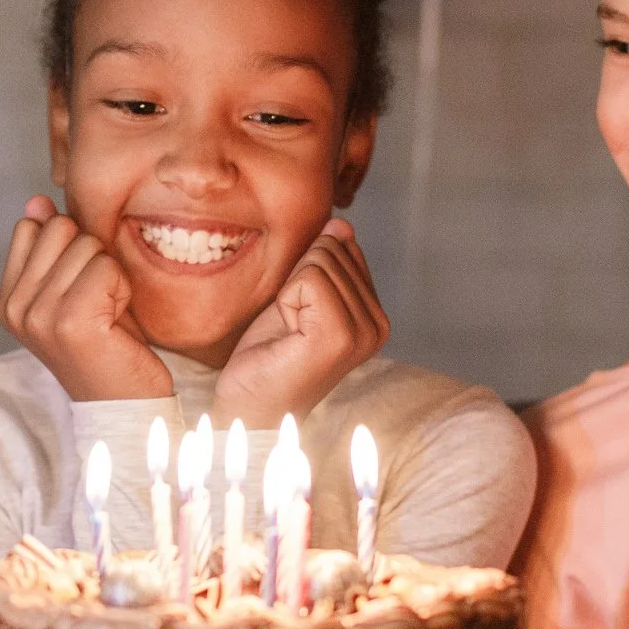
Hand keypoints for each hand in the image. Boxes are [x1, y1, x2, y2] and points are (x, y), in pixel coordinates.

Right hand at [0, 196, 173, 401]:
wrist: (125, 405)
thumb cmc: (106, 344)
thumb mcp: (71, 289)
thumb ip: (49, 247)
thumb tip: (36, 202)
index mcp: (8, 300)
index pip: (32, 227)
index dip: (68, 246)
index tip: (78, 288)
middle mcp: (16, 308)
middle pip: (60, 228)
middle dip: (91, 255)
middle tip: (97, 301)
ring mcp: (39, 316)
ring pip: (87, 245)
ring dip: (110, 274)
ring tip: (107, 313)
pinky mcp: (71, 323)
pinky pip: (106, 267)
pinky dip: (122, 289)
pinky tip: (117, 322)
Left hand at [212, 219, 388, 428]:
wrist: (250, 405)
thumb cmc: (269, 356)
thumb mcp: (299, 297)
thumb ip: (324, 262)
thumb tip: (341, 223)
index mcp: (376, 315)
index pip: (345, 247)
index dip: (308, 270)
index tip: (301, 313)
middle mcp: (378, 325)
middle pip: (332, 250)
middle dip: (298, 280)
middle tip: (292, 324)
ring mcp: (362, 332)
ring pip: (319, 261)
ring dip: (290, 292)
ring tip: (291, 330)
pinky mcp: (339, 335)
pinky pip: (308, 278)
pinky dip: (286, 299)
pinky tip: (287, 333)